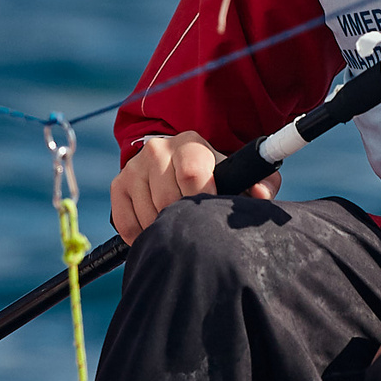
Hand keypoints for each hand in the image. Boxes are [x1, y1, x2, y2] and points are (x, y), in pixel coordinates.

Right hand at [109, 130, 281, 241]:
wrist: (179, 171)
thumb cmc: (216, 178)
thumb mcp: (241, 178)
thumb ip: (261, 185)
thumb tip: (259, 194)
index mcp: (190, 143)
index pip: (191, 172)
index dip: (203, 199)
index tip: (210, 216)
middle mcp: (158, 149)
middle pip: (168, 199)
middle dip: (184, 219)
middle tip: (196, 226)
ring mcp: (135, 167)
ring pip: (149, 214)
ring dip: (165, 229)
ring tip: (180, 227)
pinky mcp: (118, 185)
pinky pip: (128, 223)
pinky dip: (142, 236)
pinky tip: (158, 232)